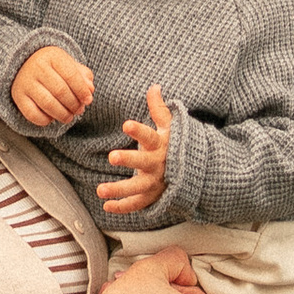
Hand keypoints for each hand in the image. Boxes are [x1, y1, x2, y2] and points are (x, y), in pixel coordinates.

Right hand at [11, 43, 95, 127]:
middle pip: (60, 91)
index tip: (88, 100)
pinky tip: (52, 118)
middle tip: (79, 110)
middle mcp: (37, 67)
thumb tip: (90, 90)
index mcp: (52, 56)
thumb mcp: (68, 64)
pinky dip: (45, 120)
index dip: (82, 91)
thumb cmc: (53, 67)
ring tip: (69, 117)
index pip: (71, 75)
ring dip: (62, 114)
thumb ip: (83, 76)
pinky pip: (32, 114)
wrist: (24, 63)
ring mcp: (25, 82)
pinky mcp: (18, 96)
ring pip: (47, 104)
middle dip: (73, 104)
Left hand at [96, 80, 171, 218]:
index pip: (149, 136)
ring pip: (137, 188)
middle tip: (112, 156)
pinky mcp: (153, 196)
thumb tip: (154, 86)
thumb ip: (159, 109)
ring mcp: (156, 182)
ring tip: (100, 190)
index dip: (138, 130)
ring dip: (119, 190)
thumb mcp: (170, 126)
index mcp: (161, 145)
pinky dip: (123, 207)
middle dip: (128, 160)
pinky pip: (137, 204)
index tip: (126, 124)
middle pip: (143, 162)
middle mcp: (158, 164)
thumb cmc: (174, 144)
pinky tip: (106, 206)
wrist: (193, 172)